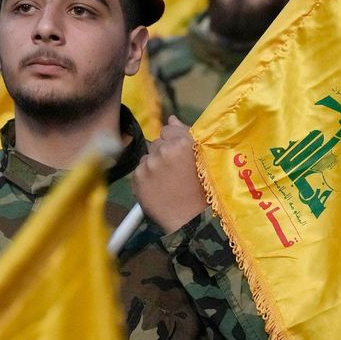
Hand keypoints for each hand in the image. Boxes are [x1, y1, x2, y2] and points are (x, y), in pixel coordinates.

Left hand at [131, 117, 207, 234]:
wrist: (191, 221)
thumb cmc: (203, 190)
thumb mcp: (202, 159)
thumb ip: (186, 135)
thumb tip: (170, 118)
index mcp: (183, 142)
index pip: (168, 130)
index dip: (174, 143)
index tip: (180, 157)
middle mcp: (163, 149)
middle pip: (156, 143)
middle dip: (163, 154)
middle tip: (174, 173)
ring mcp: (148, 164)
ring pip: (147, 158)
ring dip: (153, 166)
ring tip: (166, 183)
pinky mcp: (137, 178)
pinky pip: (139, 172)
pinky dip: (145, 179)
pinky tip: (157, 189)